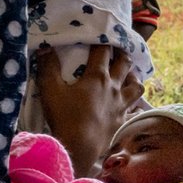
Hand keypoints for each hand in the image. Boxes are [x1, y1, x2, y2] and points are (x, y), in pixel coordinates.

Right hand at [33, 43, 138, 171]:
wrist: (80, 146)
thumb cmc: (65, 116)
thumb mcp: (50, 89)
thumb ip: (47, 67)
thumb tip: (44, 47)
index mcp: (97, 77)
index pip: (103, 52)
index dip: (102, 41)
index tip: (101, 35)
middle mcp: (114, 87)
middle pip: (125, 64)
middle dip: (122, 54)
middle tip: (118, 52)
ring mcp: (121, 104)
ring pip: (137, 86)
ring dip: (134, 78)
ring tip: (128, 76)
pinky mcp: (123, 120)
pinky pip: (136, 110)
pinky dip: (136, 106)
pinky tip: (133, 106)